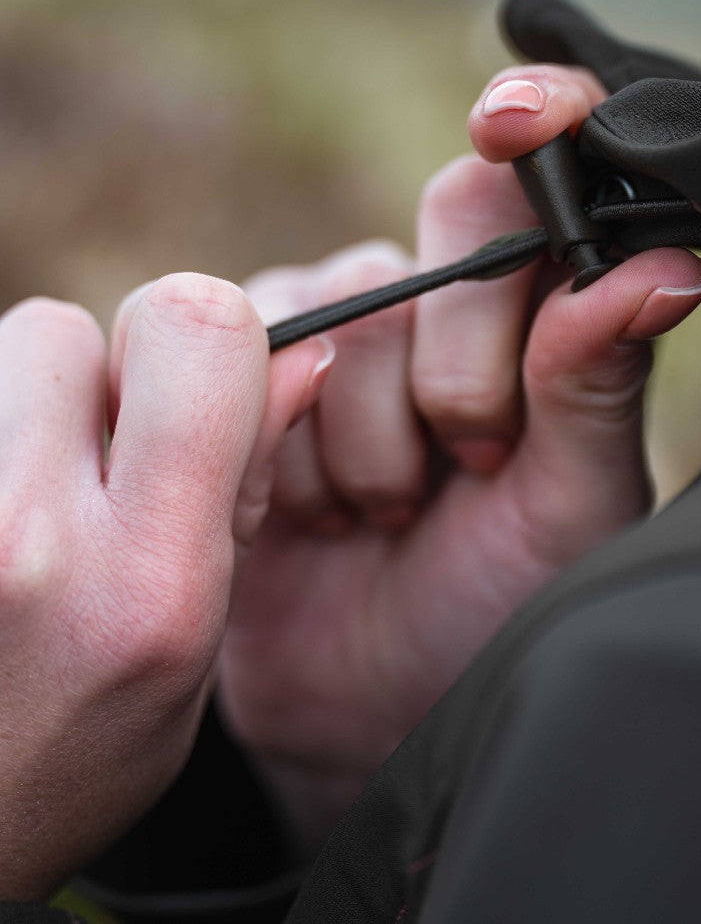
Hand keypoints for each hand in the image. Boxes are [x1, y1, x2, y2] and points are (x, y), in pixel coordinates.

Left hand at [0, 274, 330, 898]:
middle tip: (97, 462)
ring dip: (26, 403)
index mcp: (146, 574)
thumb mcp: (196, 634)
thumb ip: (246, 483)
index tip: (202, 393)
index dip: (210, 337)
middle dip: (98, 376)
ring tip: (31, 502)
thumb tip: (301, 352)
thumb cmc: (79, 745)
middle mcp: (25, 534)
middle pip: (67, 327)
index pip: (194, 327)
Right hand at [221, 65, 700, 846]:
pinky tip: (313, 517)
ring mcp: (348, 327)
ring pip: (351, 305)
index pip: (545, 175)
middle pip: (446, 224)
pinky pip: (256, 358)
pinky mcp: (258, 371)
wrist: (366, 707)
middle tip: (473, 468)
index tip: (516, 122)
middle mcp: (448, 298)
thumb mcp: (572, 507)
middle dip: (456, 367)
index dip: (538, 121)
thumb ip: (598, 383)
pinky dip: (290, 454)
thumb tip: (667, 266)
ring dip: (371, 438)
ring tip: (390, 517)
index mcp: (545, 312)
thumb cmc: (496, 605)